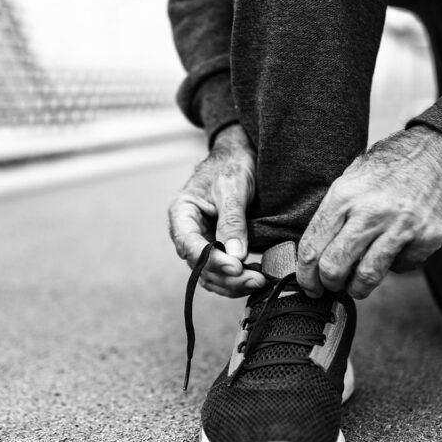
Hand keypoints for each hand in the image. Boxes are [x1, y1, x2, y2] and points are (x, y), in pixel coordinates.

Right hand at [168, 124, 266, 296]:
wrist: (240, 157)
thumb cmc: (232, 166)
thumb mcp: (232, 188)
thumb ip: (232, 221)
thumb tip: (235, 255)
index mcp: (181, 214)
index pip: (189, 245)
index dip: (211, 260)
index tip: (236, 267)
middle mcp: (188, 232)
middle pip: (200, 266)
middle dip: (228, 277)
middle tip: (256, 279)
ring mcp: (201, 243)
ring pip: (211, 275)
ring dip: (234, 283)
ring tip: (260, 281)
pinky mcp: (217, 249)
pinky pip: (223, 272)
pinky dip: (238, 279)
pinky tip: (257, 276)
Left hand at [297, 125, 441, 298]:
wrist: (441, 151)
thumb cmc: (392, 165)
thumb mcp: (353, 177)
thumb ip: (334, 212)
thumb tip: (312, 252)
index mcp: (345, 195)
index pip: (313, 246)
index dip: (305, 274)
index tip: (308, 284)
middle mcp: (371, 212)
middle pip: (334, 267)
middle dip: (328, 284)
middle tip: (330, 285)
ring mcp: (401, 227)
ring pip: (367, 277)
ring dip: (357, 288)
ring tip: (356, 284)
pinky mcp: (427, 238)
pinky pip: (401, 267)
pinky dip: (394, 265)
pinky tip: (393, 251)